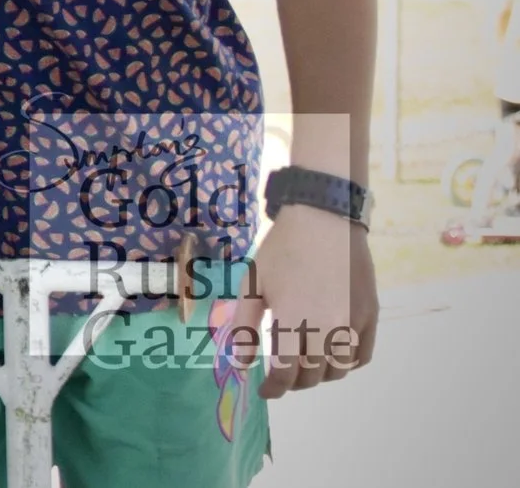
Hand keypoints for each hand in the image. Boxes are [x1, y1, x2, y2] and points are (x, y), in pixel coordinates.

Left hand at [234, 205, 376, 397]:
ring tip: (304, 361)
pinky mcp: (371, 316)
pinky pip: (362, 356)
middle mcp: (329, 329)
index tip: (264, 391)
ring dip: (320, 373)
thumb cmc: (282, 250)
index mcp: (295, 323)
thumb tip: (240, 362)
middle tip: (280, 372)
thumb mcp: (253, 285)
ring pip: (339, 370)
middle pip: (313, 376)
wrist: (324, 219)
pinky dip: (346, 362)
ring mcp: (354, 324)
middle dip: (293, 381)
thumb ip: (244, 325)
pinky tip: (331, 352)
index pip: (286, 374)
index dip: (273, 389)